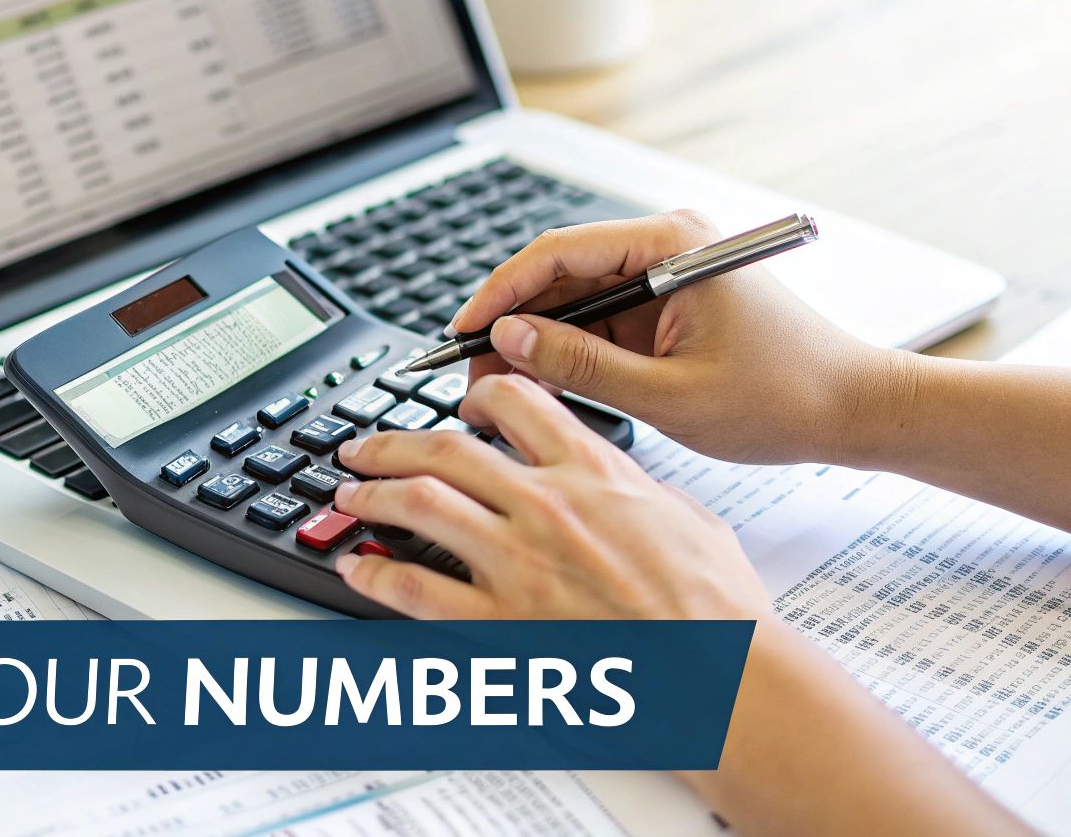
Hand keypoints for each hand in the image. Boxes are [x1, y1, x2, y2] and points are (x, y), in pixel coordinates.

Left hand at [332, 373, 770, 620]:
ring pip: (419, 504)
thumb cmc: (718, 609)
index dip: (475, 395)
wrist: (723, 675)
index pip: (517, 403)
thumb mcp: (688, 517)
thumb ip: (638, 490)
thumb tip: (618, 481)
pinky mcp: (501, 622)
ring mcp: (518, 562)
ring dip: (371, 495)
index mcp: (594, 471)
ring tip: (347, 494)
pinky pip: (416, 591)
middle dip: (393, 441)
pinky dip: (375, 576)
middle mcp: (546, 505)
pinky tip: (355, 570)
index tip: (459, 405)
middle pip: (446, 448)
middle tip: (363, 446)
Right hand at [448, 210, 903, 464]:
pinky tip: (542, 384)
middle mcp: (669, 244)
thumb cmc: (783, 397)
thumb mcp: (670, 394)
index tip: (460, 331)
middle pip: (562, 272)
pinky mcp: (672, 301)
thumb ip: (583, 364)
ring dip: (537, 340)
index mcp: (673, 246)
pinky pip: (604, 317)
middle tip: (469, 372)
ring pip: (577, 298)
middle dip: (512, 322)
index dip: (499, 293)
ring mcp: (670, 272)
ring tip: (497, 387)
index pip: (558, 253)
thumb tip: (511, 339)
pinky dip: (571, 350)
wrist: (852, 409)